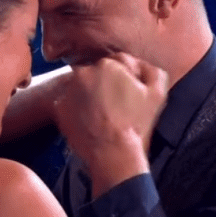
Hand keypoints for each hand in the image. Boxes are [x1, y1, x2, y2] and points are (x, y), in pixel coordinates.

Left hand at [53, 54, 167, 196]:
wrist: (113, 152)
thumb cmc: (136, 123)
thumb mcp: (157, 93)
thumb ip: (150, 70)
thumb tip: (139, 64)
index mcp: (107, 64)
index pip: (116, 64)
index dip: (124, 79)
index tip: (127, 94)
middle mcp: (83, 72)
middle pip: (96, 73)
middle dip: (104, 84)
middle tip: (114, 105)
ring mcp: (68, 89)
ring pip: (80, 86)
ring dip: (88, 95)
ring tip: (101, 114)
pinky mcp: (58, 107)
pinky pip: (68, 103)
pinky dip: (76, 109)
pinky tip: (88, 121)